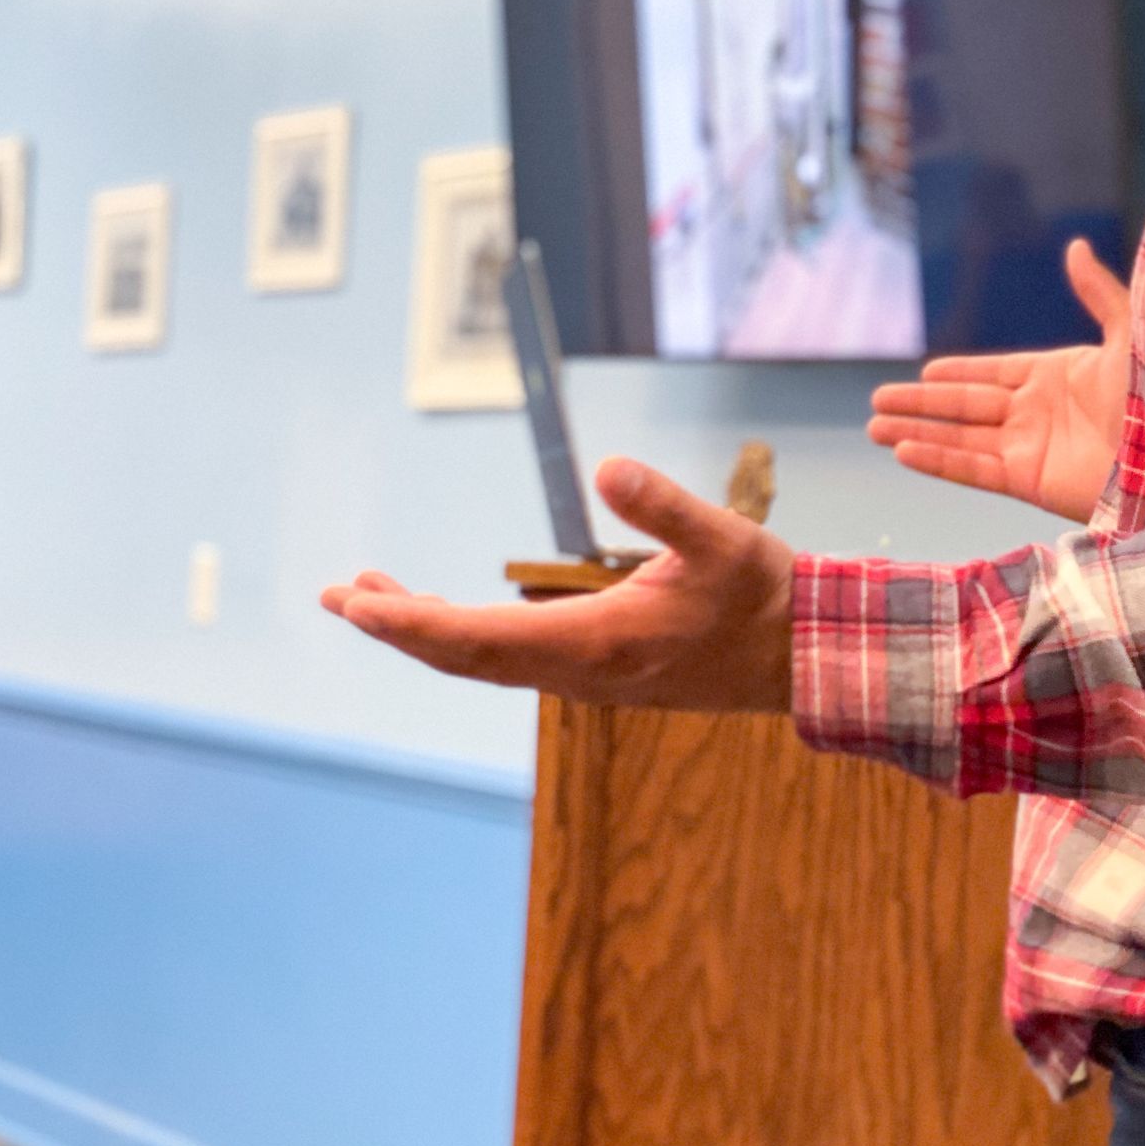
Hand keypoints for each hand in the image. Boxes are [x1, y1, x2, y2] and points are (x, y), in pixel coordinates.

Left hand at [320, 458, 793, 711]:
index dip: (409, 624)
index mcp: (599, 643)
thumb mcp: (724, 540)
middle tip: (339, 593)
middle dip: (398, 626)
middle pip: (465, 657)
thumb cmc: (766, 598)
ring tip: (374, 597)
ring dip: (427, 630)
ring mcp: (588, 678)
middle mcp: (582, 671)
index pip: (477, 642)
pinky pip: (510, 661)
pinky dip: (464, 638)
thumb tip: (607, 466)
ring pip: (484, 662)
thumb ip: (665, 505)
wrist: (805, 660)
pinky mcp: (599, 673)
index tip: (355, 606)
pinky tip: (448, 614)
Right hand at [866, 237, 1130, 523]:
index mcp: (1059, 376)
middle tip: (877, 401)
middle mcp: (1038, 413)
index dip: (958, 374)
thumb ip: (1099, 293)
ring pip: (960, 437)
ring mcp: (1031, 448)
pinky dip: (938, 460)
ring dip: (917, 431)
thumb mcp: (1131, 335)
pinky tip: (904, 450)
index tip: (925, 374)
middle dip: (920, 404)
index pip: (995, 373)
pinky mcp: (1030, 481)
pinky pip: (974, 468)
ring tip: (875, 427)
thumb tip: (1075, 246)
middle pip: (965, 406)